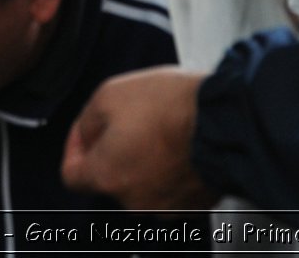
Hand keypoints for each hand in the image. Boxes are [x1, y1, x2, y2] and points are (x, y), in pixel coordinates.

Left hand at [61, 67, 218, 209]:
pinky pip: (170, 185)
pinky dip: (171, 167)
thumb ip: (87, 121)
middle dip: (114, 148)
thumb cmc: (174, 106)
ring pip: (141, 181)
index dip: (74, 146)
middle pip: (110, 176)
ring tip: (162, 128)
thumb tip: (86, 134)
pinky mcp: (192, 204)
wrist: (227, 119)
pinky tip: (180, 142)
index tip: (86, 131)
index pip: (71, 175)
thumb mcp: (110, 94)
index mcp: (106, 175)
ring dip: (145, 157)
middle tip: (132, 120)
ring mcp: (164, 206)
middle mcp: (132, 200)